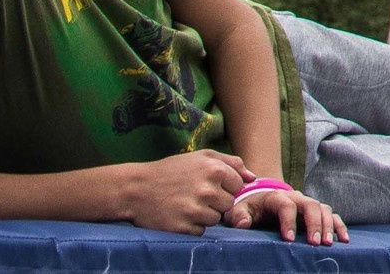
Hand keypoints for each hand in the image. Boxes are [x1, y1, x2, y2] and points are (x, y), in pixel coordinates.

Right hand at [112, 149, 249, 234]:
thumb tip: (253, 178)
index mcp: (215, 170)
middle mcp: (207, 190)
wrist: (136, 189)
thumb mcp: (202, 157)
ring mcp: (195, 211)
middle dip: (215, 201)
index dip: (224, 186)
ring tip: (186, 204)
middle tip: (195, 195)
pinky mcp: (183, 228)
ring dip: (204, 215)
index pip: (238, 186)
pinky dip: (192, 226)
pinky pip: (200, 231)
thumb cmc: (172, 171)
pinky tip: (179, 215)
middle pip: (228, 204)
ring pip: (215, 219)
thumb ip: (232, 163)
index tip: (208, 184)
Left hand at [228, 184, 349, 245]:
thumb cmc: (250, 208)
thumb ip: (239, 216)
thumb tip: (243, 223)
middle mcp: (297, 197)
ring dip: (328, 226)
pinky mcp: (316, 212)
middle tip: (314, 243)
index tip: (288, 240)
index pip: (286, 206)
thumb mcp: (239, 210)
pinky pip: (332, 216)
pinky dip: (339, 226)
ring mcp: (308, 204)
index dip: (288, 222)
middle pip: (310, 206)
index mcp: (277, 197)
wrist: (261, 200)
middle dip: (314, 224)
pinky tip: (343, 239)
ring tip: (327, 243)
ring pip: (324, 209)